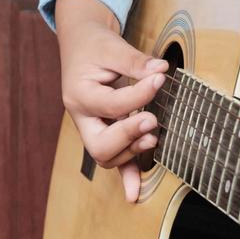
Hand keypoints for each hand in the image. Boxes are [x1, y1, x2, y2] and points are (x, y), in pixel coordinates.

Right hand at [55, 0, 168, 202]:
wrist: (80, 44)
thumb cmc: (94, 45)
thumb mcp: (112, 46)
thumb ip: (135, 60)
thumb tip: (161, 70)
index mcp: (79, 94)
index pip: (112, 104)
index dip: (140, 94)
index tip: (160, 79)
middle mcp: (81, 117)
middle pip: (100, 145)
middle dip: (128, 136)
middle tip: (152, 120)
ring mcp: (90, 129)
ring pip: (106, 157)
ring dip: (132, 151)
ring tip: (154, 136)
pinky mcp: (103, 133)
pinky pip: (113, 160)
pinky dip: (125, 177)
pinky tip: (134, 195)